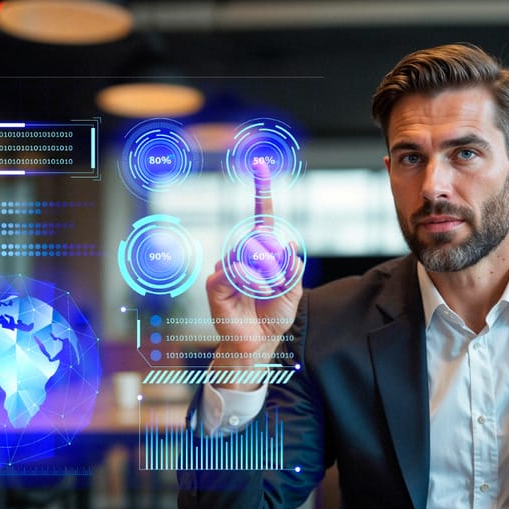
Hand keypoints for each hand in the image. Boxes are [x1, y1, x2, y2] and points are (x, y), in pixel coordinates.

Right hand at [205, 166, 303, 387]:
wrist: (258, 343)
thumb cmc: (273, 316)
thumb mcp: (292, 292)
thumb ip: (292, 269)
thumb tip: (292, 248)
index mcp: (260, 254)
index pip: (261, 219)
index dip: (261, 193)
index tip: (260, 166)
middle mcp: (241, 257)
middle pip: (258, 239)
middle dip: (275, 262)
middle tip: (279, 283)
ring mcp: (226, 269)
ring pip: (247, 254)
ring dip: (265, 274)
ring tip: (268, 292)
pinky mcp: (215, 284)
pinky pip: (233, 271)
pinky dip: (249, 281)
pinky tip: (254, 293)